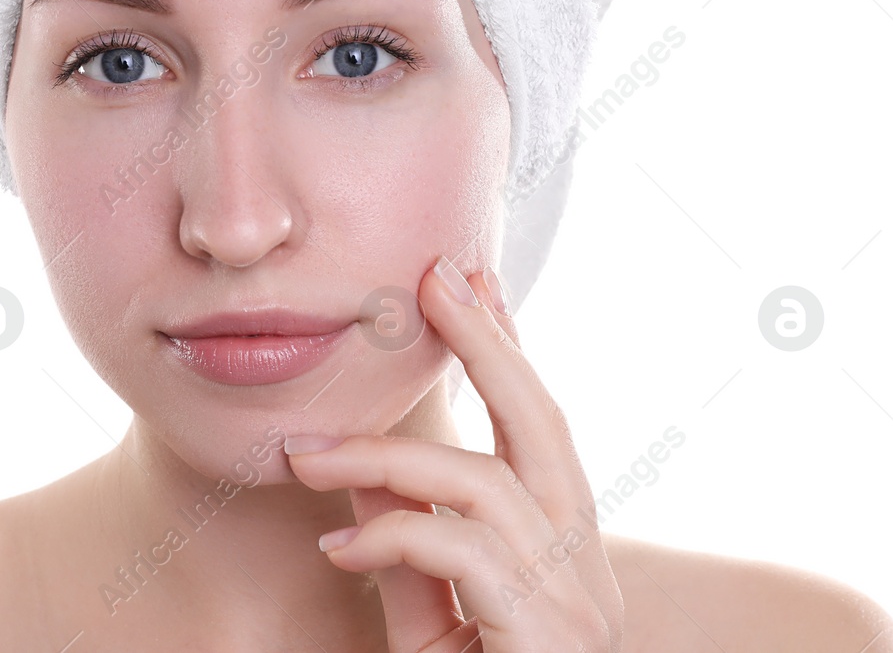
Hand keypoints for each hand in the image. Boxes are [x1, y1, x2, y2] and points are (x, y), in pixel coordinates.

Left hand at [284, 262, 622, 650]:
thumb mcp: (435, 625)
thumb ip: (413, 561)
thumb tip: (361, 499)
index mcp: (567, 548)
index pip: (540, 427)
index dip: (510, 347)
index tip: (471, 279)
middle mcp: (586, 566)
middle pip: (545, 425)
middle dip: (490, 342)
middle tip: (437, 276)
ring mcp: (575, 603)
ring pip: (485, 484)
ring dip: (384, 460)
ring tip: (306, 461)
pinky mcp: (545, 638)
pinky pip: (461, 554)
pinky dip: (391, 536)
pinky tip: (338, 547)